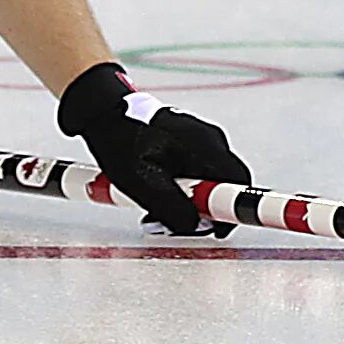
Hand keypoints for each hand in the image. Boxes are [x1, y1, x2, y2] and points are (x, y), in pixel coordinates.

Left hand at [57, 62, 252, 236]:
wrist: (105, 114)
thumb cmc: (122, 144)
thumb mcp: (145, 184)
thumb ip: (173, 208)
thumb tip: (195, 226)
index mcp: (205, 146)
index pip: (238, 182)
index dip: (232, 211)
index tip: (216, 229)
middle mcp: (210, 140)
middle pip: (226, 182)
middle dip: (208, 208)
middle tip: (181, 223)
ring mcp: (201, 138)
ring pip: (211, 177)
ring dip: (192, 199)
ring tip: (160, 209)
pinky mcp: (189, 140)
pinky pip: (198, 169)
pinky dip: (185, 185)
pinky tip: (160, 192)